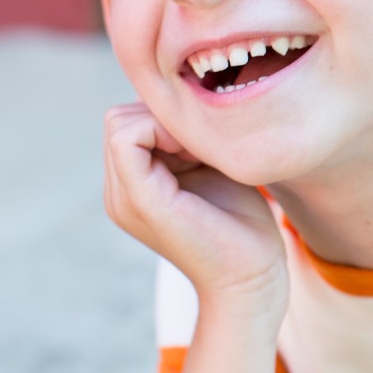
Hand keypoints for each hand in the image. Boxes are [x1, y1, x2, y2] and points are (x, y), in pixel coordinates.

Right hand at [103, 102, 287, 319]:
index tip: (206, 139)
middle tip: (205, 145)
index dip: (165, 116)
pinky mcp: (140, 200)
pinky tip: (195, 154)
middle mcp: (119, 193)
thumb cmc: (243, 225)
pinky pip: (126, 137)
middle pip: (121, 117)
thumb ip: (189, 140)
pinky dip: (161, 130)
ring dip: (166, 123)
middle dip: (164, 117)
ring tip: (202, 153)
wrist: (253, 279)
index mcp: (132, 187)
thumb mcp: (210, 168)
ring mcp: (123, 198)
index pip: (128, 120)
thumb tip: (185, 94)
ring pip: (120, 121)